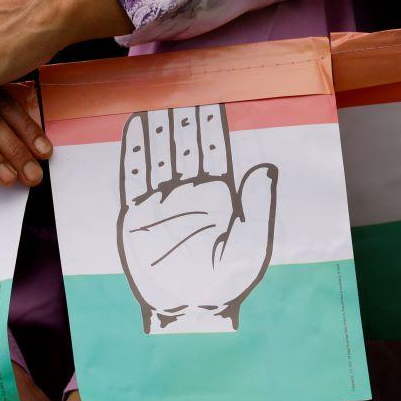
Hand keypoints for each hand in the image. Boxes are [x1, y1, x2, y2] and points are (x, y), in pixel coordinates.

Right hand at [118, 105, 276, 333]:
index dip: (210, 127)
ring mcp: (161, 202)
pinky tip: (134, 129)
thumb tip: (266, 169)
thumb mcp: (249, 247)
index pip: (212, 152)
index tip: (209, 100)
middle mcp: (188, 193)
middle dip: (182, 122)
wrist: (188, 308)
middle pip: (184, 148)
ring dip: (158, 131)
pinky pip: (134, 177)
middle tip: (179, 93)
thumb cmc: (223, 282)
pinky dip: (134, 153)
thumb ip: (256, 208)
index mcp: (217, 197)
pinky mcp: (137, 214)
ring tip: (155, 103)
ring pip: (159, 156)